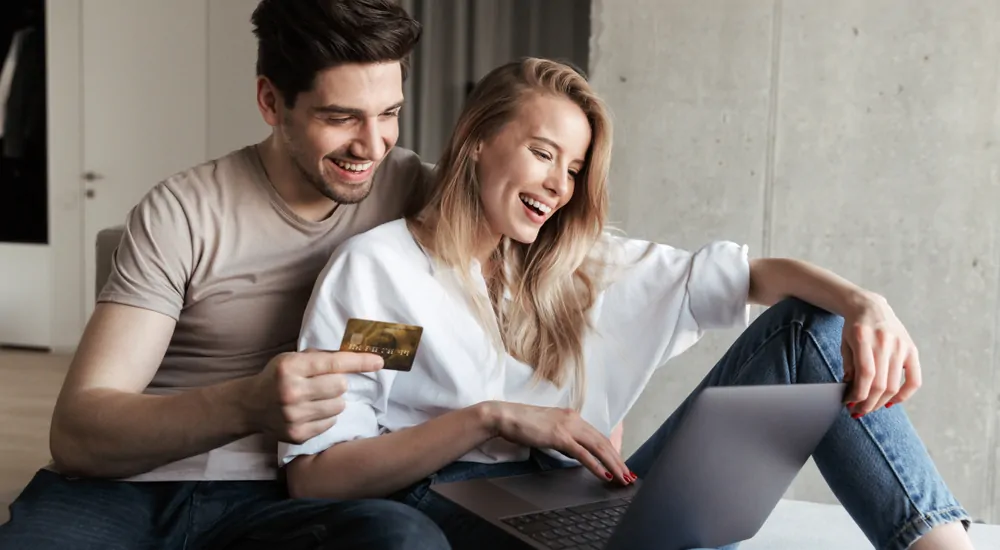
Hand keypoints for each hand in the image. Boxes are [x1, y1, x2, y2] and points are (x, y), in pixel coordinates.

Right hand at [244, 349, 383, 442]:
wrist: (250, 405)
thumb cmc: (277, 377)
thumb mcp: (293, 359)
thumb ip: (322, 358)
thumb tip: (359, 356)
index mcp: (290, 367)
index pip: (334, 363)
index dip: (359, 362)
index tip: (379, 362)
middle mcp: (291, 392)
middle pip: (340, 386)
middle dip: (338, 383)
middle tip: (324, 383)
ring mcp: (294, 416)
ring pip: (339, 406)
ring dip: (334, 400)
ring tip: (316, 398)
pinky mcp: (297, 435)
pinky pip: (331, 422)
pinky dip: (326, 416)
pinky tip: (310, 411)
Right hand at [488, 402, 633, 485]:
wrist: (506, 417)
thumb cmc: (523, 424)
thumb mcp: (550, 428)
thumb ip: (564, 437)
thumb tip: (574, 451)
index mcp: (573, 417)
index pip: (599, 436)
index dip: (612, 451)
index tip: (621, 465)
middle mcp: (574, 419)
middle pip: (603, 442)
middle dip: (618, 460)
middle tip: (629, 476)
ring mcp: (568, 427)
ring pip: (598, 447)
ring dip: (613, 464)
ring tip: (622, 478)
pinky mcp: (559, 436)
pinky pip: (582, 453)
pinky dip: (596, 465)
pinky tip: (604, 474)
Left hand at [841, 293, 920, 416]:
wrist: (870, 306)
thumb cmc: (854, 327)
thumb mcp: (845, 344)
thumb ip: (849, 366)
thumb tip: (853, 392)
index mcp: (864, 337)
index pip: (865, 374)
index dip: (857, 394)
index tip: (849, 402)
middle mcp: (886, 342)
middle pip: (880, 383)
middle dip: (868, 402)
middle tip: (858, 411)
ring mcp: (901, 346)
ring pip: (894, 385)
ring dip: (880, 402)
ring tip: (869, 408)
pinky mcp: (912, 350)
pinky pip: (914, 380)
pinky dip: (904, 395)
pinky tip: (890, 402)